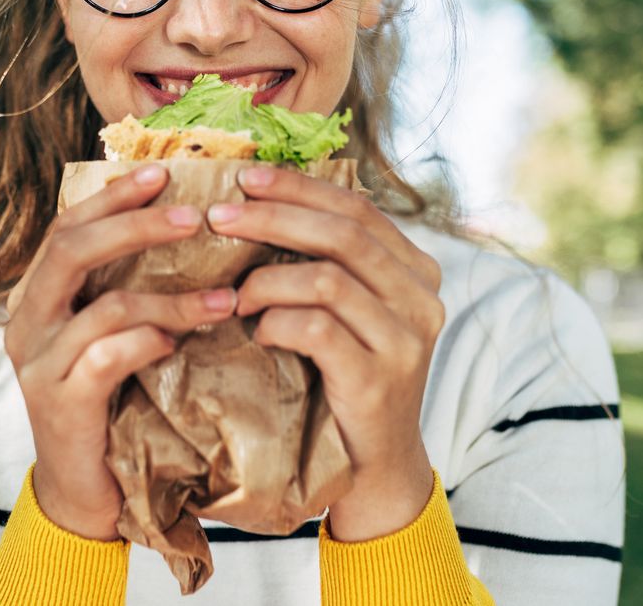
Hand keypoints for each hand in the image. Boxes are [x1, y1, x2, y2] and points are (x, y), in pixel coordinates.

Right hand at [4, 164, 236, 539]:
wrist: (84, 490)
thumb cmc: (109, 401)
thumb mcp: (113, 333)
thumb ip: (127, 286)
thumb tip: (186, 225)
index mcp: (39, 295)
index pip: (68, 227)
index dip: (113, 196)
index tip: (162, 171)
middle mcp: (28, 321)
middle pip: (72, 250)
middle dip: (136, 225)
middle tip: (194, 216)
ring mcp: (39, 363)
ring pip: (103, 306)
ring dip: (171, 298)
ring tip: (224, 299)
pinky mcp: (60, 402)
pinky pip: (107, 356)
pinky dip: (149, 341)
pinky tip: (179, 345)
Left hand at [205, 165, 444, 540]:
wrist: (371, 465)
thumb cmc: (343, 377)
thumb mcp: (344, 310)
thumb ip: (325, 262)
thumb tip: (256, 201)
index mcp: (416, 269)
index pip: (357, 208)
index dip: (299, 188)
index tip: (246, 177)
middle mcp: (422, 297)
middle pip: (343, 234)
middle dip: (273, 217)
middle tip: (219, 217)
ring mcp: (407, 339)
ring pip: (329, 278)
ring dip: (267, 278)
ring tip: (235, 293)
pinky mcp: (379, 378)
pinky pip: (318, 328)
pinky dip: (276, 321)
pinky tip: (257, 330)